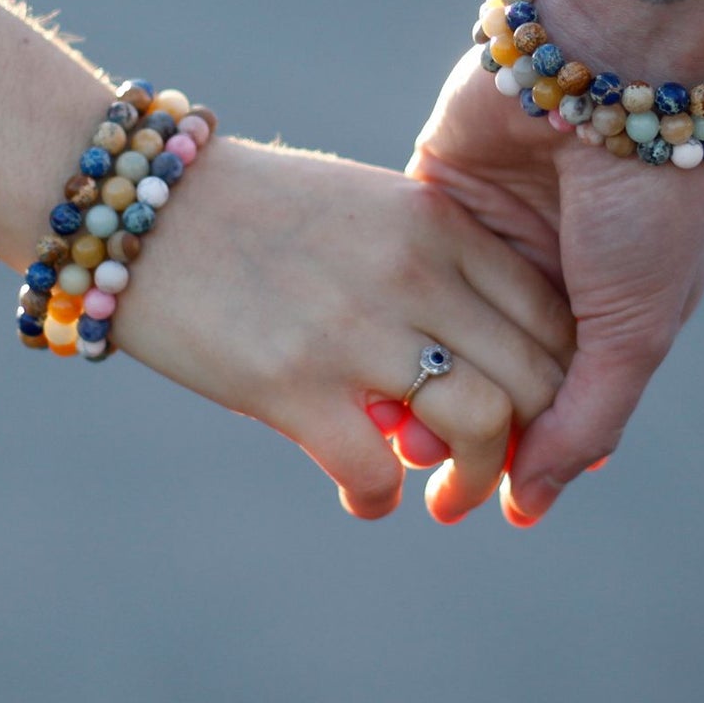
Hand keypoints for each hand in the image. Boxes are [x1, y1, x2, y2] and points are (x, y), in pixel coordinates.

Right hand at [110, 137, 574, 521]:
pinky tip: (362, 490)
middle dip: (537, 437)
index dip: (562, 376)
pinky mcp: (291, 386)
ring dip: (478, 480)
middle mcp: (412, 271)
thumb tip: (481, 350)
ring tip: (449, 496)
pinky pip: (379, 473)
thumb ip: (432, 261)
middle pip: (536, 376)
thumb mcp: (365, 205)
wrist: (141, 207)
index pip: (549, 312)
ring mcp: (355, 329)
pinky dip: (380, 497)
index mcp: (435, 221)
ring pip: (483, 428)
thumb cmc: (254, 208)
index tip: (544, 411)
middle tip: (507, 466)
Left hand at [408, 46, 703, 525]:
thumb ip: (583, 419)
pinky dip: (386, 310)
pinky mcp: (436, 191)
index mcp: (606, 307)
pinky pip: (400, 266)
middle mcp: (546, 274)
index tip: (470, 500)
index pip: (551, 402)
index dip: (511, 451)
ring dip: (413, 373)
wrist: (608, 65)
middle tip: (420, 464)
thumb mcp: (636, 326)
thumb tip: (528, 503)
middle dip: (452, 420)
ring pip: (435, 326)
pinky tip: (366, 352)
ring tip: (387, 423)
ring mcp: (489, 232)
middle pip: (484, 371)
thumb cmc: (644, 202)